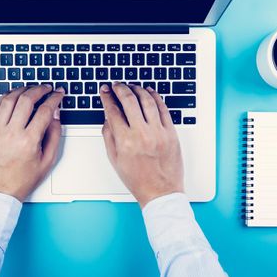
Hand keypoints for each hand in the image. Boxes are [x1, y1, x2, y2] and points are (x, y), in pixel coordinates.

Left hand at [0, 84, 64, 201]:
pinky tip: (14, 95)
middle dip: (40, 90)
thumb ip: (54, 135)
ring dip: (22, 90)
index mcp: (29, 141)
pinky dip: (6, 97)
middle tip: (47, 88)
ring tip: (31, 89)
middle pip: (26, 100)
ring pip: (9, 99)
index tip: (59, 94)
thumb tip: (55, 115)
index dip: (55, 99)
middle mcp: (12, 133)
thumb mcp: (48, 161)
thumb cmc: (23, 179)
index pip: (45, 111)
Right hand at [99, 83, 183, 207]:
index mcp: (125, 141)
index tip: (104, 91)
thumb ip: (109, 136)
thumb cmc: (138, 179)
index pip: (113, 111)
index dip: (106, 97)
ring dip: (138, 89)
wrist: (160, 192)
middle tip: (116, 85)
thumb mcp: (115, 160)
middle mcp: (142, 134)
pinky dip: (155, 97)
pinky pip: (163, 109)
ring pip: (147, 101)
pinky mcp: (171, 133)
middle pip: (129, 101)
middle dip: (120, 89)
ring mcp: (158, 132)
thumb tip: (107, 117)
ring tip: (132, 86)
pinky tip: (149, 93)